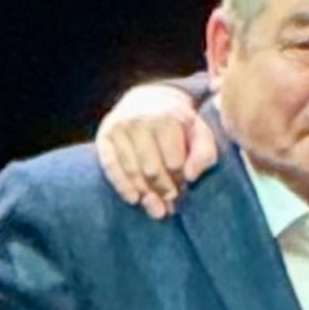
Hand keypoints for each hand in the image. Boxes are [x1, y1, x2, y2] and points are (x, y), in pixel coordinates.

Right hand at [96, 80, 217, 216]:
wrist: (147, 100)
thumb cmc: (178, 123)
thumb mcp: (198, 131)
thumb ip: (204, 152)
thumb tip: (190, 176)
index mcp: (168, 116)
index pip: (174, 162)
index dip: (180, 180)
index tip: (184, 189)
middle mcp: (140, 119)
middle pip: (152, 169)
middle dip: (163, 190)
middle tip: (170, 204)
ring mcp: (120, 127)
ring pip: (132, 170)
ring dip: (145, 194)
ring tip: (157, 209)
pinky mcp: (104, 137)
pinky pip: (111, 167)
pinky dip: (122, 185)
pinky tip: (134, 199)